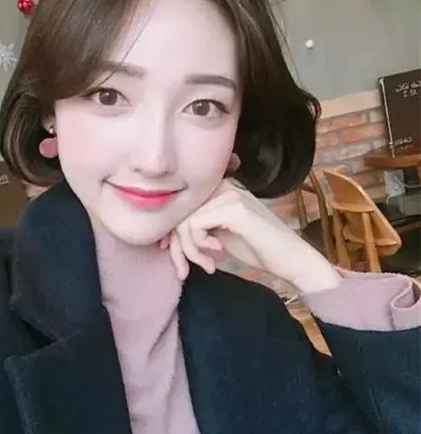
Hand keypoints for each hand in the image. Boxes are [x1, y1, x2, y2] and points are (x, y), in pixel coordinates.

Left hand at [159, 179, 340, 293]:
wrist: (291, 259)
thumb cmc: (257, 247)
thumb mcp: (219, 233)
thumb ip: (197, 227)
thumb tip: (164, 236)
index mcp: (220, 189)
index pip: (182, 207)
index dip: (172, 234)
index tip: (177, 258)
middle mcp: (223, 186)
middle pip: (179, 213)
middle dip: (177, 247)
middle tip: (185, 270)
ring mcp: (230, 195)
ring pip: (184, 222)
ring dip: (189, 251)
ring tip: (206, 265)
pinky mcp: (234, 209)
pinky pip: (195, 226)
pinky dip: (198, 247)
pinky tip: (217, 254)